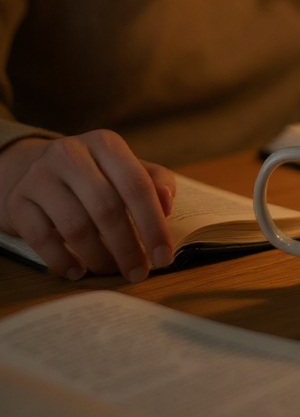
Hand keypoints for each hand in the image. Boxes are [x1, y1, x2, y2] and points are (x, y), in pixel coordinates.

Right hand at [0, 131, 175, 281]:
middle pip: (106, 208)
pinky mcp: (17, 201)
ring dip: (98, 257)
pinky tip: (78, 272)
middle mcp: (70, 153)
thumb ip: (154, 182)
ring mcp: (39, 176)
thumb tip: (166, 204)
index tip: (163, 256)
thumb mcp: (125, 169)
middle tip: (138, 273)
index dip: (153, 224)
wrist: (33, 169)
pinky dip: (62, 261)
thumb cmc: (93, 175)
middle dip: (127, 247)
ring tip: (110, 270)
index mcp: (105, 143)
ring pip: (75, 226)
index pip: (135, 184)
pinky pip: (41, 239)